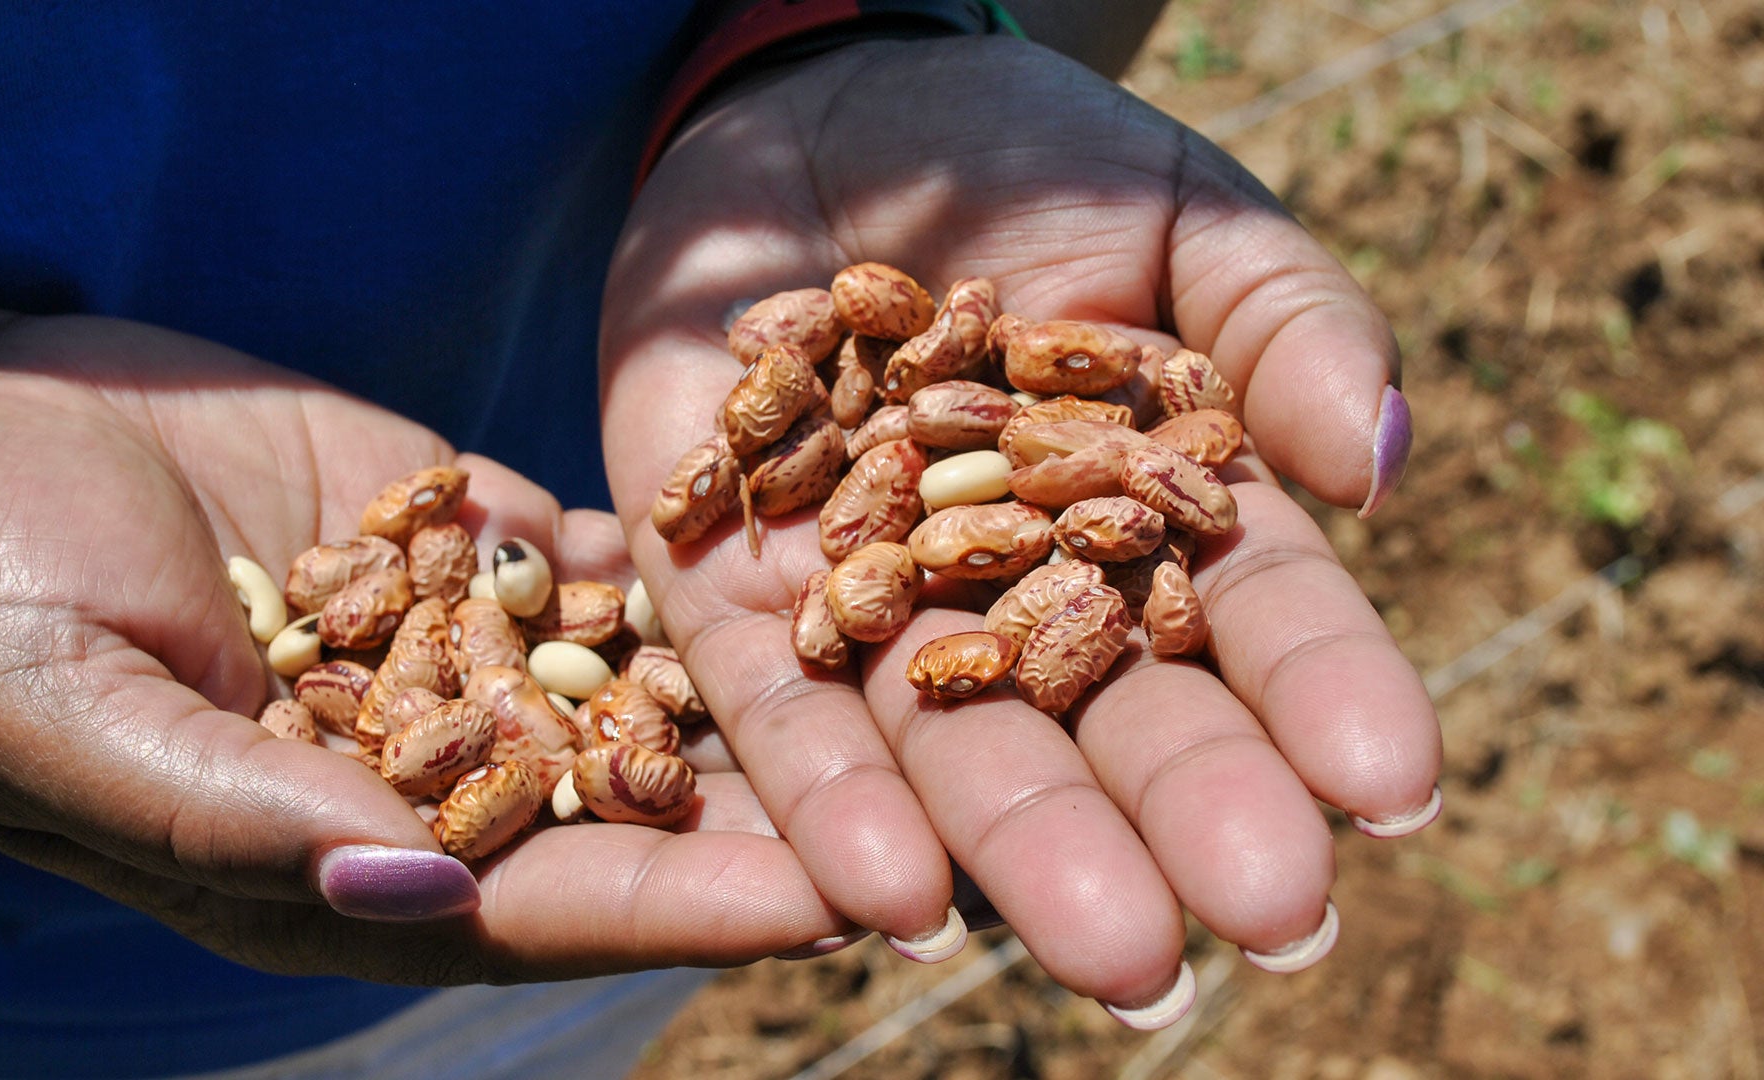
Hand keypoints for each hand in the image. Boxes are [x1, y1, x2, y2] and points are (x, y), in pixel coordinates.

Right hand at [0, 306, 847, 983]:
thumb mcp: (55, 716)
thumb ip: (229, 819)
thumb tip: (412, 897)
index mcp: (318, 862)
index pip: (523, 907)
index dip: (671, 912)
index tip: (823, 911)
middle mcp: (411, 772)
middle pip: (619, 810)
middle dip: (773, 823)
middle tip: (938, 829)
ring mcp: (450, 648)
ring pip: (635, 685)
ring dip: (772, 700)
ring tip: (923, 693)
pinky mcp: (466, 534)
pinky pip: (600, 558)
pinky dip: (698, 564)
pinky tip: (825, 551)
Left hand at [601, 35, 1438, 1019]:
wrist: (819, 108)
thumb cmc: (1028, 154)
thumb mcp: (1180, 211)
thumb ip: (1283, 323)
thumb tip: (1381, 468)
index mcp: (1145, 513)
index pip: (1243, 615)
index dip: (1317, 694)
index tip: (1396, 786)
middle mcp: (1011, 586)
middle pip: (1102, 711)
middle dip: (1180, 813)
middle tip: (1270, 924)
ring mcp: (866, 594)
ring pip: (946, 739)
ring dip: (1018, 844)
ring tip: (1110, 952)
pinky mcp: (720, 584)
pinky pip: (769, 703)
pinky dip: (823, 794)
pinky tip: (879, 893)